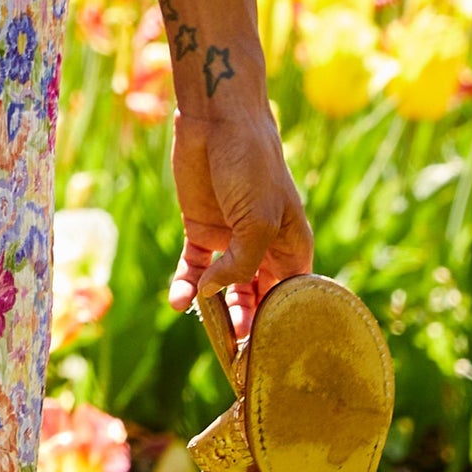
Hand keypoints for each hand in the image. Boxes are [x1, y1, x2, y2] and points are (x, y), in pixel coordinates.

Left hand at [166, 103, 312, 330]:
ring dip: (214, 309)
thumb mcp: (259, 220)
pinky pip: (193, 269)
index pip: (290, 296)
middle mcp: (263, 248)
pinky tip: (178, 300)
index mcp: (292, 247)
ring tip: (206, 326)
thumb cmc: (252, 165)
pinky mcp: (201, 231)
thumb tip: (215, 295)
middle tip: (233, 350)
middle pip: (256, 298)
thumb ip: (243, 264)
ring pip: (223, 289)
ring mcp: (231, 241)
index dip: (281, 323)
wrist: (217, 121)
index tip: (267, 350)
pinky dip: (185, 286)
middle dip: (245, 323)